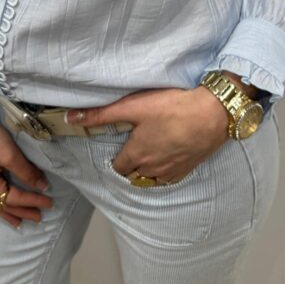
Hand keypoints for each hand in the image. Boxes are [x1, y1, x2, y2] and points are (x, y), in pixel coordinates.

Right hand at [0, 98, 54, 228]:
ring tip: (18, 223)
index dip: (33, 201)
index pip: (16, 198)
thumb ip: (26, 172)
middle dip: (23, 211)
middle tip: (39, 218)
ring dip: (7, 213)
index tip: (49, 203)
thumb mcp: (11, 155)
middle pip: (5, 205)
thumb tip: (42, 186)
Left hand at [64, 85, 232, 183]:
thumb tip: (71, 118)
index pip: (118, 166)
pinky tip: (170, 154)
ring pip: (152, 177)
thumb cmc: (173, 107)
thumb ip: (101, 114)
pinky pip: (170, 177)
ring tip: (151, 150)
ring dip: (148, 168)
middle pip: (134, 174)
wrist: (213, 113)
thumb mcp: (133, 107)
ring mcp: (172, 171)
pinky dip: (166, 169)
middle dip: (131, 164)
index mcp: (136, 155)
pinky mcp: (188, 169)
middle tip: (135, 146)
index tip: (119, 145)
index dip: (117, 156)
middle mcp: (152, 168)